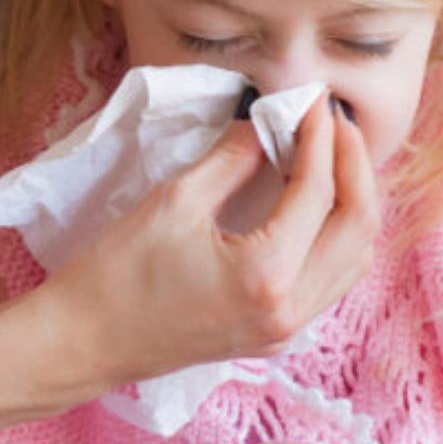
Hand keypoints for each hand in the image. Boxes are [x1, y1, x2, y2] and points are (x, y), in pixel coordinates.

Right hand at [40, 97, 380, 384]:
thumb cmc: (117, 274)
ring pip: (354, 258)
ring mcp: (286, 330)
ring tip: (329, 156)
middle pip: (357, 226)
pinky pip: (331, 281)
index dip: (320, 138)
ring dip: (352, 202)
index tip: (311, 102)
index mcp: (266, 275)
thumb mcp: (174, 201)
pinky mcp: (275, 336)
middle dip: (353, 164)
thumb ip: (232, 159)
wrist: (84, 342)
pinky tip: (313, 204)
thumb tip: (266, 124)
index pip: (318, 192)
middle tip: (331, 121)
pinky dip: (335, 236)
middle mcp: (290, 309)